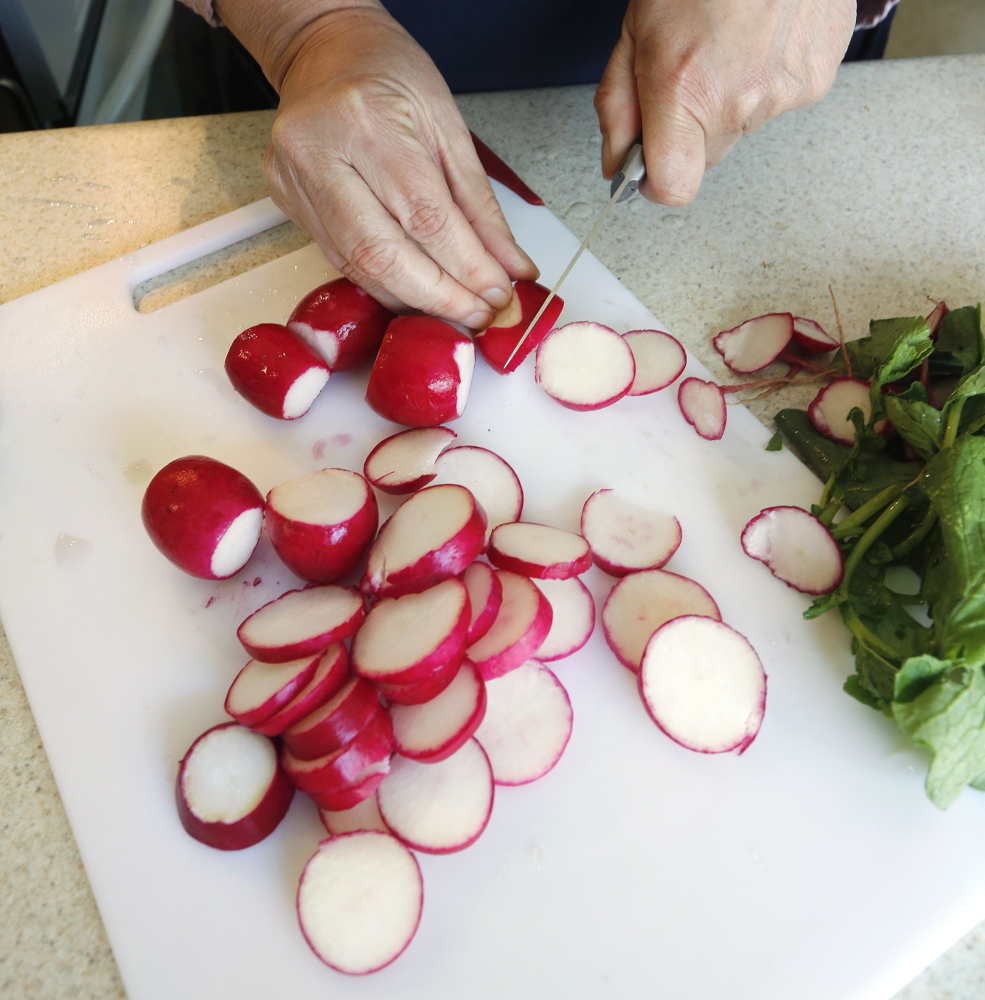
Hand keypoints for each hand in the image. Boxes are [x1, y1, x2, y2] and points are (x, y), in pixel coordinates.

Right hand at [218, 1, 537, 326]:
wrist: (324, 50)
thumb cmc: (390, 75)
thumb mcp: (450, 128)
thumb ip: (480, 207)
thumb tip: (511, 268)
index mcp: (368, 121)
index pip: (427, 220)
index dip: (467, 269)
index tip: (498, 296)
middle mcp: (320, 153)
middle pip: (383, 256)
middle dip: (439, 298)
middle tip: (478, 316)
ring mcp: (294, 180)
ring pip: (358, 269)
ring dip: (413, 300)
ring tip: (455, 310)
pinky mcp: (285, 201)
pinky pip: (342, 261)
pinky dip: (386, 284)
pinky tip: (417, 292)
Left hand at [594, 0, 855, 204]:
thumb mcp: (635, 31)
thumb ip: (618, 107)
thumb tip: (616, 161)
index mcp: (684, 89)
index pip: (673, 186)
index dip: (656, 184)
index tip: (648, 168)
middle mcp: (738, 99)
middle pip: (705, 158)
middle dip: (690, 130)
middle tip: (689, 74)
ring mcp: (784, 92)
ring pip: (741, 126)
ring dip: (729, 99)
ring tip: (728, 44)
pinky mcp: (816, 80)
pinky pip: (779, 101)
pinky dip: (765, 78)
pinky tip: (759, 38)